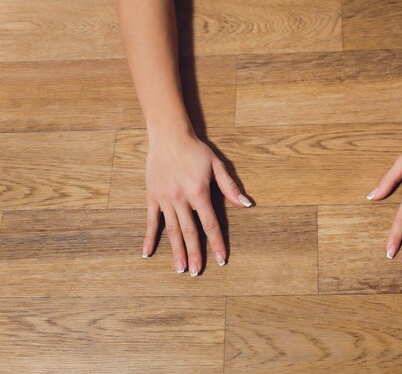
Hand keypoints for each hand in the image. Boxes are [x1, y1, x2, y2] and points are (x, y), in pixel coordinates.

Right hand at [142, 130, 251, 275]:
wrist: (168, 136)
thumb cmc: (196, 150)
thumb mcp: (217, 165)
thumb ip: (230, 187)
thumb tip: (246, 204)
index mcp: (199, 193)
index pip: (210, 224)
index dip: (217, 243)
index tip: (221, 260)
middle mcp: (181, 200)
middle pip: (190, 233)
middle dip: (195, 254)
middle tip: (196, 273)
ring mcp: (164, 199)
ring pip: (172, 231)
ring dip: (176, 251)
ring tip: (179, 269)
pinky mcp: (152, 197)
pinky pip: (151, 221)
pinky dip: (149, 237)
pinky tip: (147, 253)